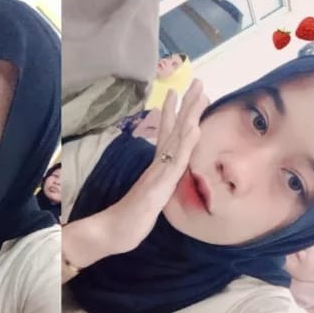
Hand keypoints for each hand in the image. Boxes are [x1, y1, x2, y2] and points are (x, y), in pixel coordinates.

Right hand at [102, 80, 209, 254]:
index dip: (174, 114)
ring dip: (189, 115)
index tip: (178, 92)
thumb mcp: (149, 201)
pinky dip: (185, 143)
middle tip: (198, 81)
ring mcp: (159, 172)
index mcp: (156, 167)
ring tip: (199, 94)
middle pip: (175, 129)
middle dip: (186, 105)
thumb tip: (160, 179)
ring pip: (177, 139)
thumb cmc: (130, 219)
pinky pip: (176, 161)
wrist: (114, 231)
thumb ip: (155, 187)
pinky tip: (193, 127)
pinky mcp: (160, 183)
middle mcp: (158, 164)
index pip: (167, 135)